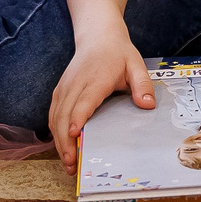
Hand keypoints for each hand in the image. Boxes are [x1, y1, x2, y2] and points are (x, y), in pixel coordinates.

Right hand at [48, 28, 151, 167]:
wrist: (97, 36)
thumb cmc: (119, 53)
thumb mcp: (136, 65)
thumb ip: (143, 84)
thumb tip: (147, 105)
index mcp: (95, 78)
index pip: (83, 100)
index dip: (77, 117)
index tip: (74, 134)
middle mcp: (75, 84)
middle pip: (64, 114)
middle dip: (65, 141)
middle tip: (72, 164)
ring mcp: (64, 88)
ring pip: (55, 117)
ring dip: (58, 141)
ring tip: (68, 164)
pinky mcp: (59, 92)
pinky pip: (53, 114)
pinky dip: (55, 133)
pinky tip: (62, 148)